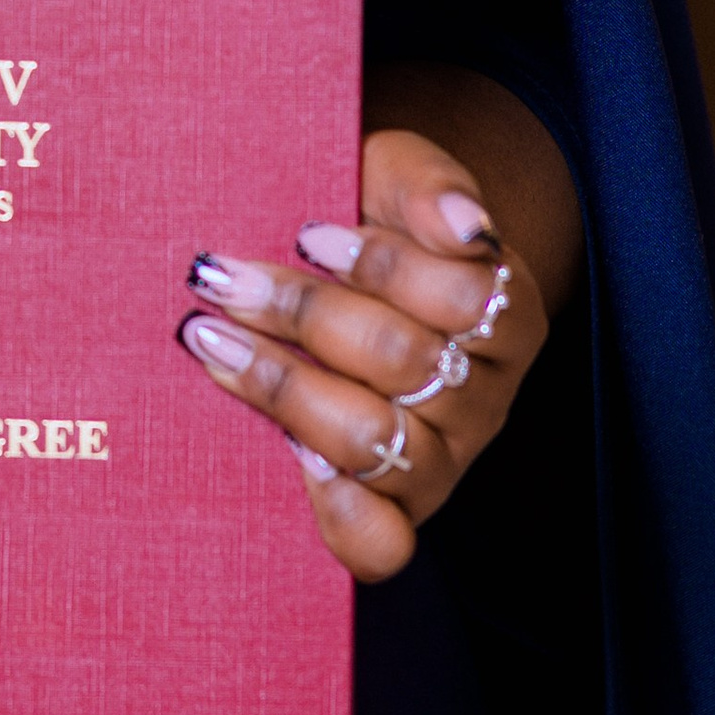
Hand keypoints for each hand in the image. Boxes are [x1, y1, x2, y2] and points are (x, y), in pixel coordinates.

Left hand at [175, 91, 568, 584]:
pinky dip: (337, 512)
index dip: (379, 264)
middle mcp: (483, 394)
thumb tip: (466, 227)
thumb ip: (429, 186)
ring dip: (281, 388)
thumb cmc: (367, 211)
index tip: (307, 233)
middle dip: (300, 312)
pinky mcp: (395, 510)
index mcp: (504, 311)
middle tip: (218, 277)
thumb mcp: (393, 172)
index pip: (460, 296)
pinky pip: (381, 542)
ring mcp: (441, 459)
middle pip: (402, 361)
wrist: (332, 265)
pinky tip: (289, 460)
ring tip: (209, 340)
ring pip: (374, 441)